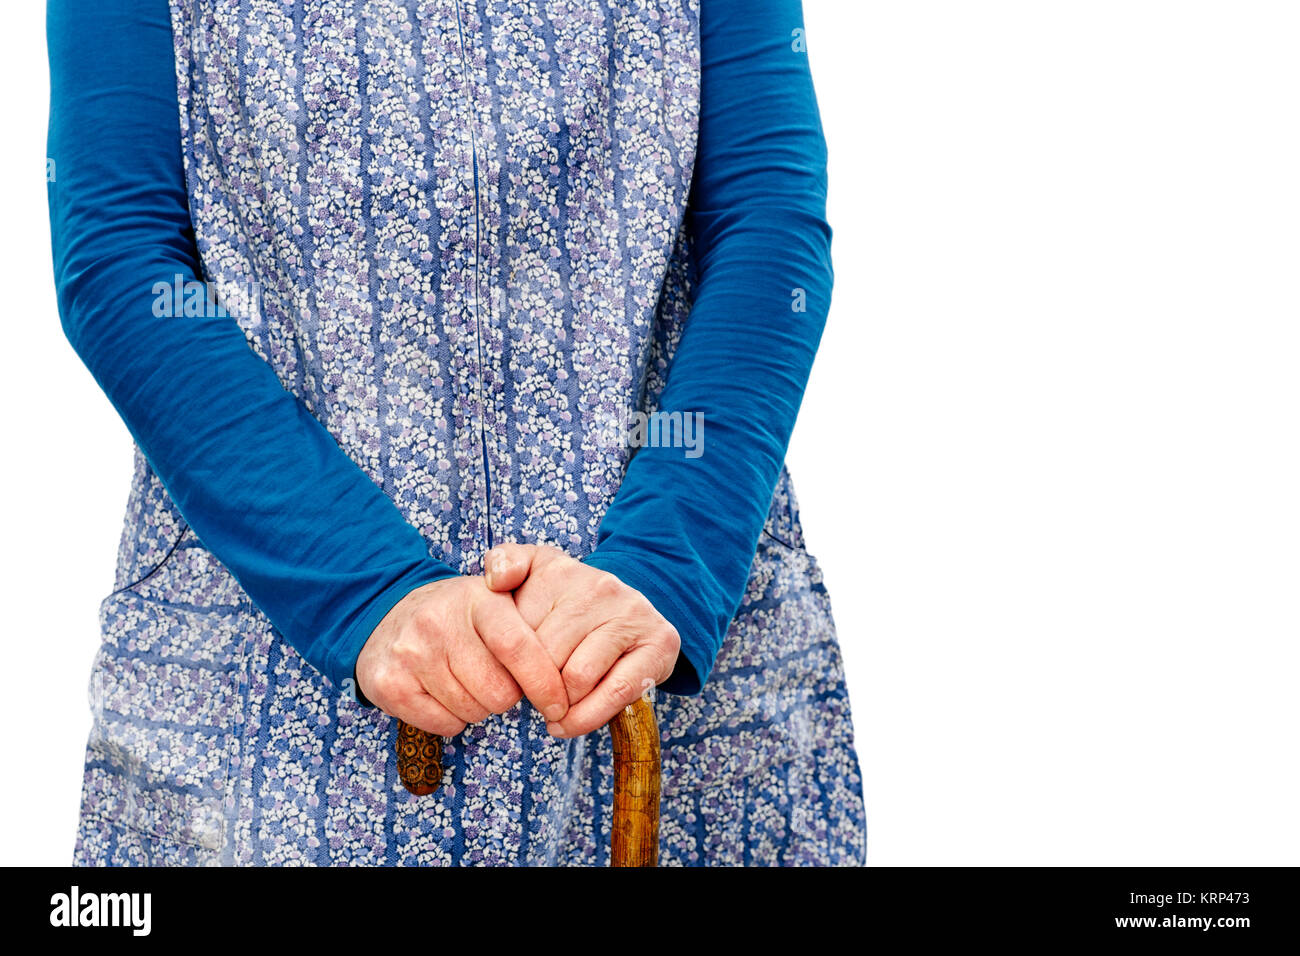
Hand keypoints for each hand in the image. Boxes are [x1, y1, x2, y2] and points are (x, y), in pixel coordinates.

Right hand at [356, 576, 568, 735]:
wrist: (388, 616)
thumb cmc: (460, 616)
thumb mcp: (496, 596)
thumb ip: (536, 617)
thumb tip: (568, 667)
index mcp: (477, 598)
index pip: (518, 647)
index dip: (545, 683)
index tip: (559, 705)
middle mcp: (438, 621)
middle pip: (498, 692)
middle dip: (508, 696)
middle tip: (495, 678)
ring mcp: (410, 653)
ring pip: (472, 711)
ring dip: (479, 707)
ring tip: (465, 680)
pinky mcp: (388, 684)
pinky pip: (444, 725)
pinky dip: (452, 719)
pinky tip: (442, 693)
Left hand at [483, 544, 680, 737]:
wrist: (628, 611)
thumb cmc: (567, 606)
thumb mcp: (532, 575)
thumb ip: (504, 564)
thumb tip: (496, 580)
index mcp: (560, 571)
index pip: (517, 631)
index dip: (510, 664)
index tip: (511, 673)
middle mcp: (599, 586)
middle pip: (546, 658)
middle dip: (534, 687)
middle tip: (533, 697)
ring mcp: (632, 613)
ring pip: (578, 679)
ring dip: (561, 706)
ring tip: (553, 709)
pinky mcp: (659, 642)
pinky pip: (616, 692)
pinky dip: (588, 717)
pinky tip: (569, 723)